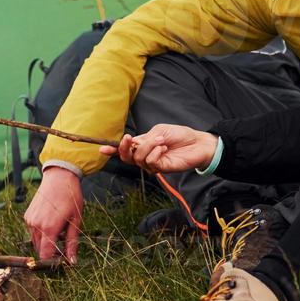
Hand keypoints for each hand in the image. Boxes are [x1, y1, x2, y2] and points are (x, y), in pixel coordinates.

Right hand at [24, 166, 83, 264]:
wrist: (59, 177)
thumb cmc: (71, 197)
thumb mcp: (76, 221)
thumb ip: (72, 242)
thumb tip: (72, 261)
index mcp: (49, 228)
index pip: (45, 255)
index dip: (52, 262)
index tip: (60, 262)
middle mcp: (36, 225)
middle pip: (40, 250)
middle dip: (50, 252)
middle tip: (63, 248)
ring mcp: (30, 220)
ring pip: (36, 241)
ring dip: (46, 242)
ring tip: (59, 232)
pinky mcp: (27, 216)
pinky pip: (33, 231)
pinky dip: (41, 233)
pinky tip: (51, 223)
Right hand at [99, 124, 217, 174]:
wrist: (197, 143)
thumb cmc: (180, 135)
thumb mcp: (158, 131)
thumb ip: (144, 137)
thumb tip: (132, 142)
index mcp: (143, 145)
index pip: (125, 150)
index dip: (113, 150)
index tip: (102, 149)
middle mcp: (146, 156)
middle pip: (127, 158)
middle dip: (124, 148)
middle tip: (129, 139)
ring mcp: (153, 164)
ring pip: (138, 159)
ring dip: (147, 147)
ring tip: (160, 140)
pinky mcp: (162, 169)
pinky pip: (150, 163)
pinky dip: (154, 153)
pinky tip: (163, 148)